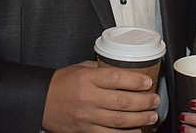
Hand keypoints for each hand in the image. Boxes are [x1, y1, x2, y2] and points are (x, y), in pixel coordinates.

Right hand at [42, 61, 159, 132]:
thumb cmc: (61, 83)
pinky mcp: (84, 130)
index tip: (147, 82)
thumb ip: (102, 69)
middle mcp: (88, 98)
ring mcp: (86, 116)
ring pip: (118, 120)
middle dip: (143, 102)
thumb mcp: (80, 68)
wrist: (40, 101)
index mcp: (87, 79)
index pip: (116, 79)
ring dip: (139, 119)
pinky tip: (136, 131)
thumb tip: (124, 68)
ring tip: (151, 116)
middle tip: (155, 100)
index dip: (135, 81)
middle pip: (122, 101)